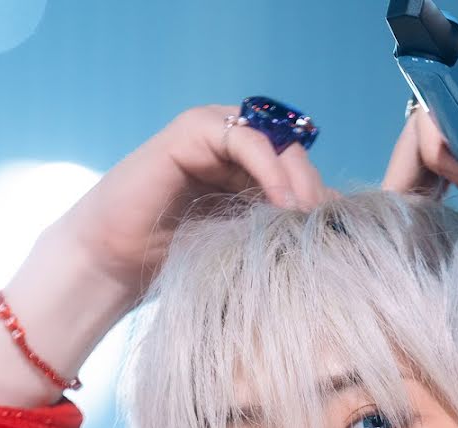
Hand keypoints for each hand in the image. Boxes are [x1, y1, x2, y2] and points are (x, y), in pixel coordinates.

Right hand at [54, 105, 336, 305]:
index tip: (341, 237)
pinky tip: (283, 202)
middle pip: (294, 156)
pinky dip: (270, 168)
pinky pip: (246, 138)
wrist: (115, 265)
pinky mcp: (193, 131)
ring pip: (276, 142)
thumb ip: (278, 236)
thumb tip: (339, 241)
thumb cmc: (174, 267)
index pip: (300, 175)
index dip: (322, 202)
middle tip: (329, 227)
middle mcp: (232, 150)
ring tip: (309, 217)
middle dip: (316, 190)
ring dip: (299, 179)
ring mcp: (213, 135)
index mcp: (247, 176)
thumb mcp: (242, 252)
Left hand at [382, 2, 457, 243]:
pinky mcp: (449, 70)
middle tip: (410, 228)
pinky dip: (436, 154)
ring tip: (430, 213)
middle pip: (428, 150)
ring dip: (419, 179)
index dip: (441, 194)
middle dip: (411, 191)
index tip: (445, 225)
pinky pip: (428, 119)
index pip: (455, 162)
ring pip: (421, 137)